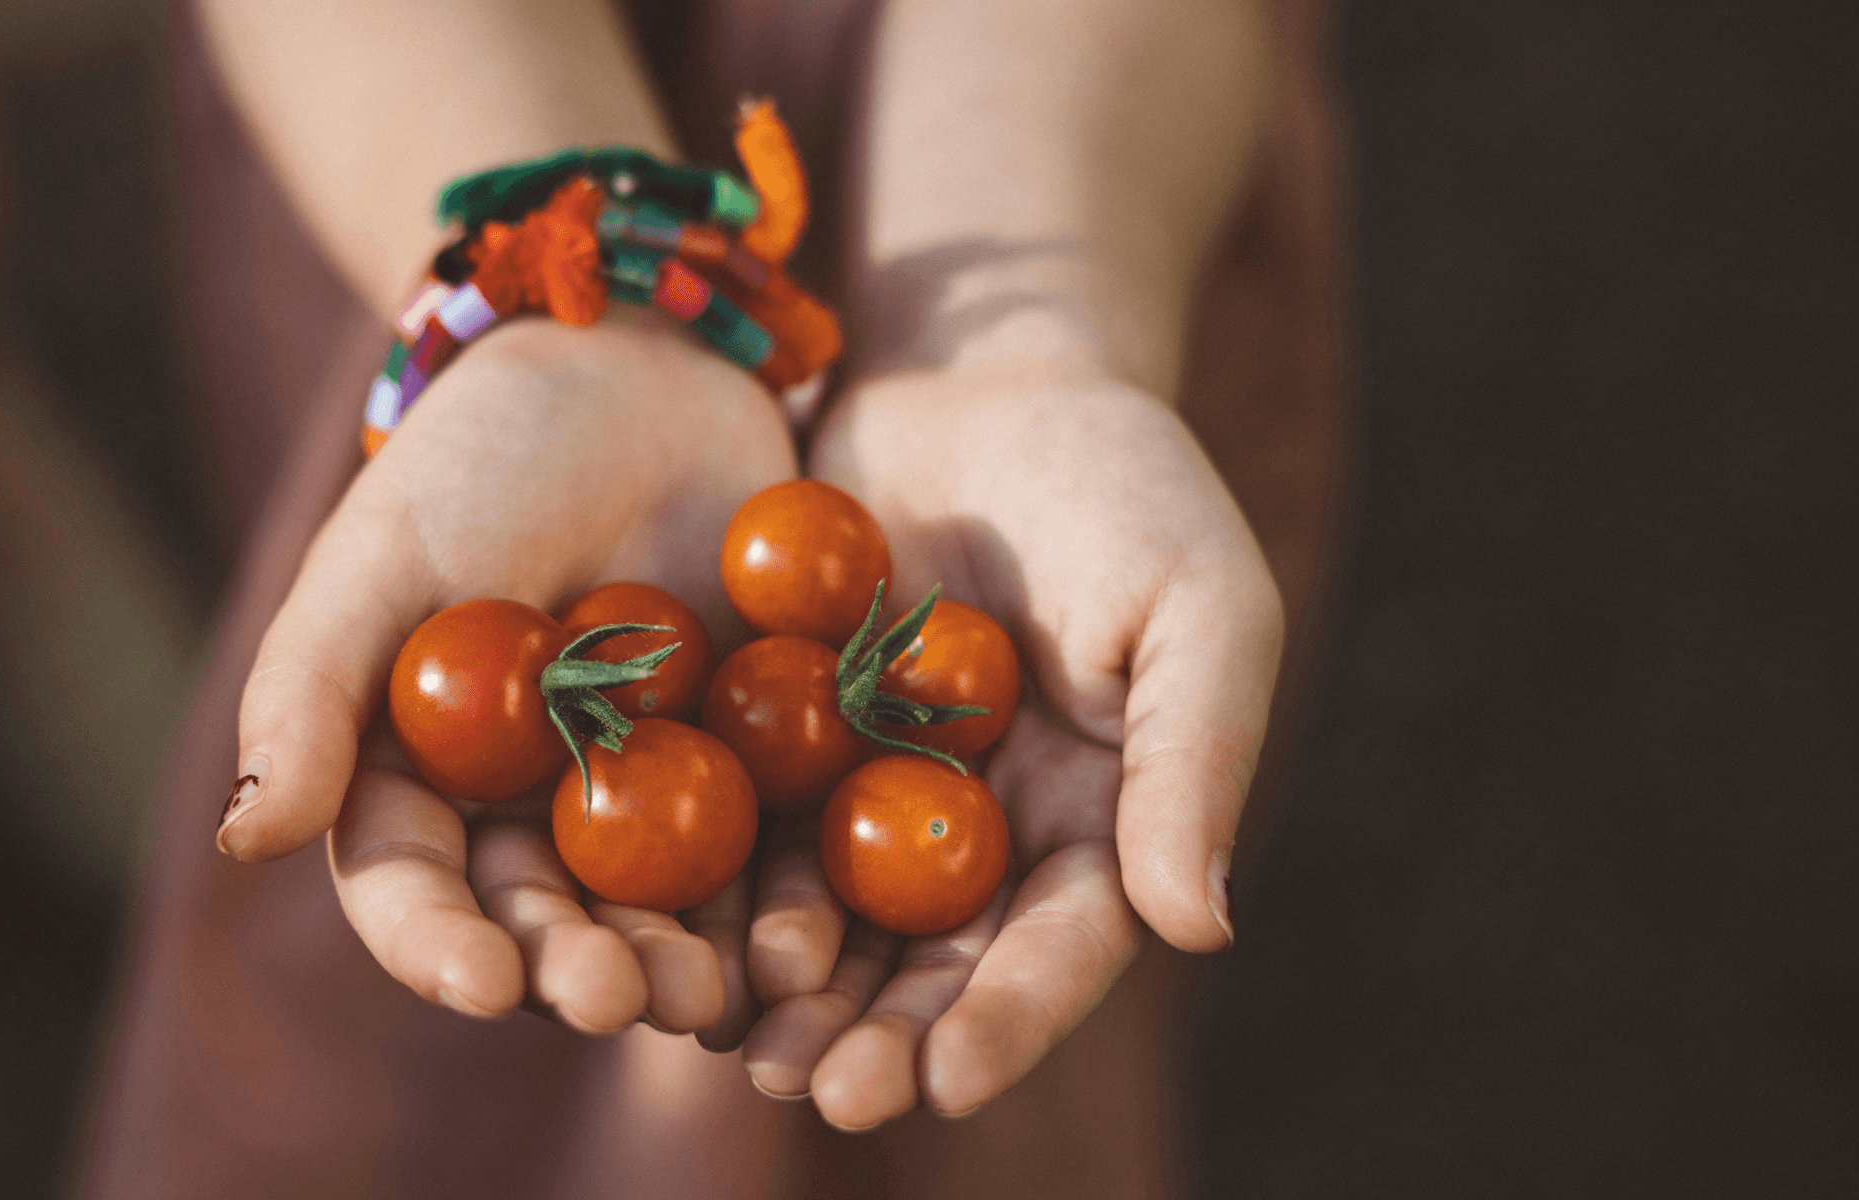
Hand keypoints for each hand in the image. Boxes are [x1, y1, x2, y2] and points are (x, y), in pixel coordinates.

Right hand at [216, 307, 795, 1037]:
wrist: (643, 371)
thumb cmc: (484, 457)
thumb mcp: (381, 557)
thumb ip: (310, 693)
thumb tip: (242, 837)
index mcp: (423, 786)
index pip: (415, 892)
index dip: (441, 947)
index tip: (484, 983)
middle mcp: (531, 817)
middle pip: (547, 926)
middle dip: (581, 974)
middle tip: (625, 1002)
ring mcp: (649, 801)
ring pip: (662, 917)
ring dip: (688, 969)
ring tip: (718, 997)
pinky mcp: (756, 771)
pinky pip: (775, 855)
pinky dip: (789, 903)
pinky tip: (812, 938)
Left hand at [741, 359, 1283, 1125]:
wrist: (981, 371)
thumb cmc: (1120, 478)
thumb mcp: (1195, 603)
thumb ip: (1194, 760)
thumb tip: (1199, 928)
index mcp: (1097, 823)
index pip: (1057, 949)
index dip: (1004, 1024)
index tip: (939, 1085)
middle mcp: (983, 834)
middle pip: (931, 966)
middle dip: (876, 1037)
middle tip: (810, 1092)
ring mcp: (877, 794)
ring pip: (829, 923)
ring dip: (783, 993)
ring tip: (730, 1047)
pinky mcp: (785, 742)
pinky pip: (742, 831)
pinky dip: (709, 890)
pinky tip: (659, 935)